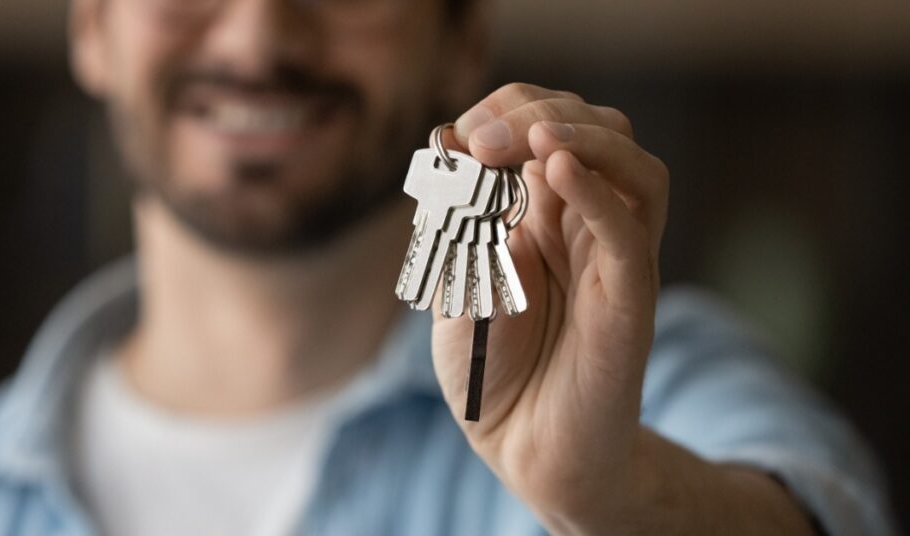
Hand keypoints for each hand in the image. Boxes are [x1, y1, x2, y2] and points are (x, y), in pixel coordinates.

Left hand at [430, 83, 668, 531]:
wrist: (522, 448)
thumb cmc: (488, 368)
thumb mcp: (452, 286)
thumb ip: (455, 227)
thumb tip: (455, 154)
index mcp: (546, 213)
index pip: (548, 126)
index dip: (508, 109)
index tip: (458, 133)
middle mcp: (587, 226)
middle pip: (599, 130)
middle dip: (539, 113)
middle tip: (483, 137)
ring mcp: (614, 259)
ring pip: (636, 169)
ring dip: (585, 136)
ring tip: (533, 137)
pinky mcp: (629, 300)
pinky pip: (629, 233)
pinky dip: (599, 193)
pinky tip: (556, 169)